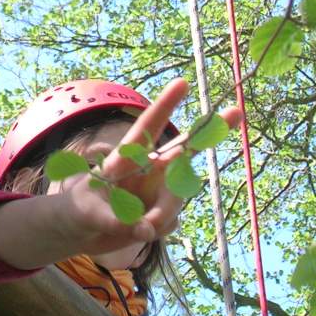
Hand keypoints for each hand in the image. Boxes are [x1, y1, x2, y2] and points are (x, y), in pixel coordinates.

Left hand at [55, 79, 241, 257]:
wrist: (82, 232)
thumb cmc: (77, 209)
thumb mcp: (85, 211)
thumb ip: (113, 217)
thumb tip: (142, 228)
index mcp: (126, 156)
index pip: (147, 127)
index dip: (165, 105)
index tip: (183, 83)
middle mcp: (148, 169)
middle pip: (185, 148)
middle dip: (211, 128)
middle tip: (238, 110)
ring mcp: (159, 191)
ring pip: (177, 198)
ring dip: (163, 214)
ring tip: (140, 229)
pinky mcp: (163, 213)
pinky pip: (170, 222)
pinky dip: (155, 230)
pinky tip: (137, 232)